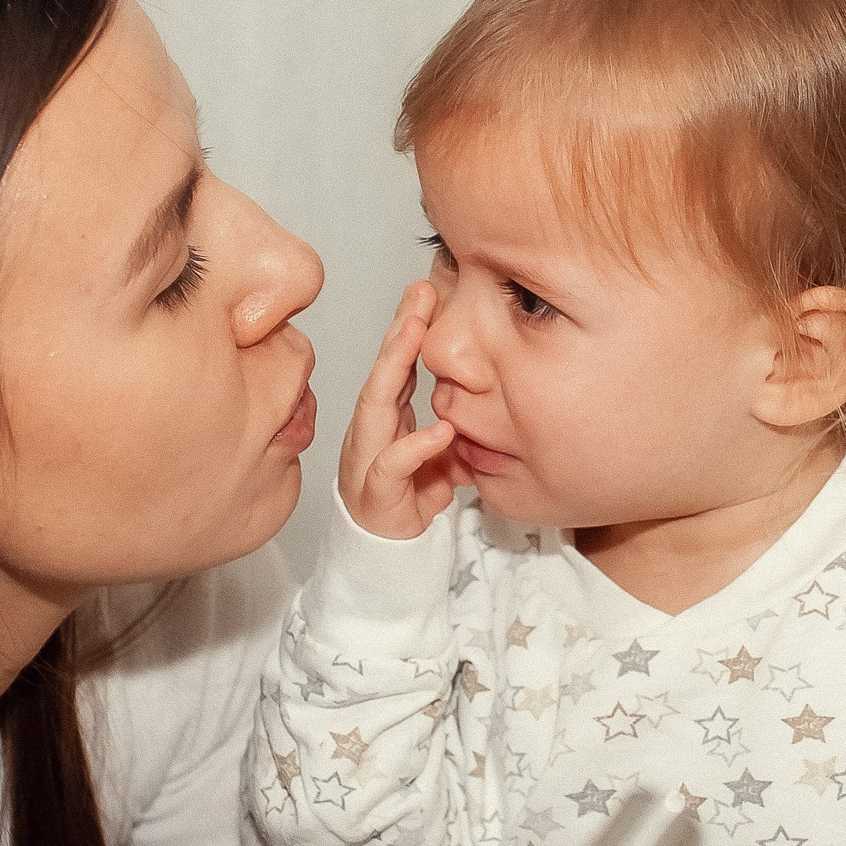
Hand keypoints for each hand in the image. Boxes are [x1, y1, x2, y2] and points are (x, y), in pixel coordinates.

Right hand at [340, 281, 468, 539]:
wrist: (383, 555)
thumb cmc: (405, 501)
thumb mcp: (440, 457)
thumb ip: (453, 428)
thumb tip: (479, 406)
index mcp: (386, 420)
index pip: (397, 365)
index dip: (409, 327)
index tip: (427, 290)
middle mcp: (371, 431)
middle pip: (383, 371)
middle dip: (400, 330)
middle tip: (418, 292)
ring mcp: (367, 458)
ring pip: (375, 406)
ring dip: (394, 366)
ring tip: (415, 333)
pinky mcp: (375, 492)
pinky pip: (393, 465)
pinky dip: (416, 446)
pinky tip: (441, 430)